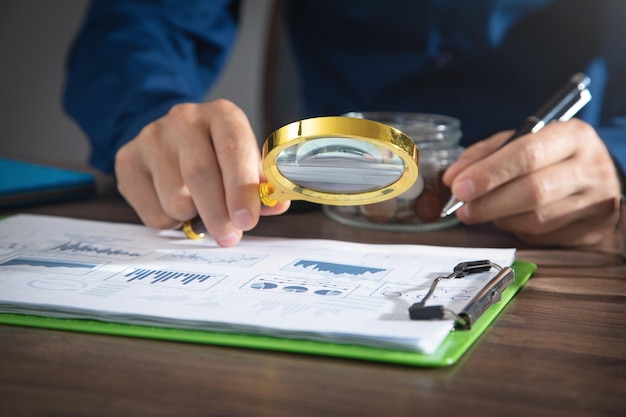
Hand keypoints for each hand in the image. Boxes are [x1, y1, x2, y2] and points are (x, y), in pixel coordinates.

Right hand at [115, 99, 289, 246]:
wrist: (173, 141)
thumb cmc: (219, 157)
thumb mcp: (245, 162)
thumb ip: (261, 185)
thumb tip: (275, 206)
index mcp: (222, 115)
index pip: (233, 148)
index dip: (241, 188)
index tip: (247, 220)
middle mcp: (184, 119)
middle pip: (199, 173)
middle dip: (218, 213)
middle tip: (229, 237)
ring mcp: (151, 137)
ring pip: (175, 198)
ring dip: (192, 217)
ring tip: (199, 209)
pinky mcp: (127, 160)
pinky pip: (151, 211)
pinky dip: (170, 221)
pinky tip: (175, 206)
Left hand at [442, 119, 621, 247]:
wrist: (596, 179)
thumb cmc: (551, 158)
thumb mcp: (521, 142)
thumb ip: (485, 155)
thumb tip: (453, 177)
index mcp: (572, 136)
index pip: (527, 154)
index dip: (488, 173)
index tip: (459, 187)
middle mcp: (590, 168)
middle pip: (533, 191)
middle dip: (488, 203)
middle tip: (462, 209)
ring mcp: (596, 202)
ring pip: (536, 219)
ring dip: (500, 219)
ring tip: (485, 212)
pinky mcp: (592, 230)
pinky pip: (542, 237)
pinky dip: (517, 231)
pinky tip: (510, 220)